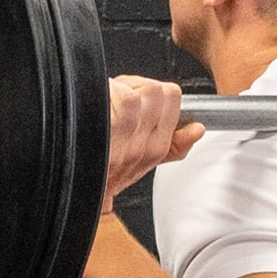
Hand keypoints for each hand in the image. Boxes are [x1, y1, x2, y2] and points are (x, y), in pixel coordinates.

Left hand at [106, 75, 203, 207]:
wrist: (79, 192)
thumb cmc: (105, 177)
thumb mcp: (144, 164)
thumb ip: (175, 146)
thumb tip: (197, 130)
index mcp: (157, 149)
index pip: (176, 102)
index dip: (157, 91)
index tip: (141, 98)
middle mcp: (146, 145)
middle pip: (159, 90)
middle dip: (139, 85)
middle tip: (121, 98)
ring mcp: (128, 139)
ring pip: (142, 91)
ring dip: (120, 87)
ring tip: (107, 101)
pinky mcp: (109, 132)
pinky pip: (120, 96)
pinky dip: (107, 90)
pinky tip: (96, 103)